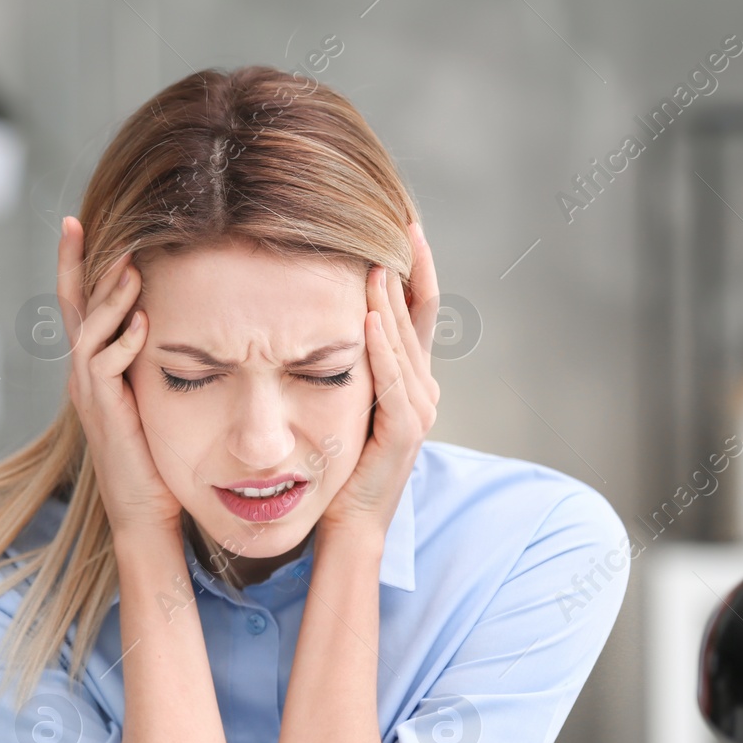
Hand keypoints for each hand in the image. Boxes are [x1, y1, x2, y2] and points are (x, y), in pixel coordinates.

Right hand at [58, 217, 182, 536]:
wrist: (147, 511)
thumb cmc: (161, 457)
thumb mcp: (158, 396)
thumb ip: (158, 360)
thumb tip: (181, 318)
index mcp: (97, 367)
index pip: (82, 305)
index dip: (77, 265)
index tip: (78, 222)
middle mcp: (84, 374)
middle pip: (72, 308)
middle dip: (77, 265)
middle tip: (81, 224)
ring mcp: (89, 393)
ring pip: (88, 331)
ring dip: (110, 297)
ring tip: (128, 264)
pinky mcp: (103, 412)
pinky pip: (104, 367)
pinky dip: (123, 341)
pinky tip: (145, 322)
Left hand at [319, 222, 440, 541]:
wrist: (349, 521)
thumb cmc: (339, 464)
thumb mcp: (342, 399)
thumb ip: (344, 360)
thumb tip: (319, 309)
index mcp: (409, 377)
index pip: (417, 308)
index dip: (414, 265)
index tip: (403, 222)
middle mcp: (423, 387)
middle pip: (419, 314)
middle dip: (409, 267)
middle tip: (400, 222)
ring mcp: (420, 408)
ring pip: (406, 341)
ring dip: (391, 299)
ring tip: (377, 258)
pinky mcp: (406, 431)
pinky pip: (395, 380)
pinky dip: (384, 347)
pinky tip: (371, 317)